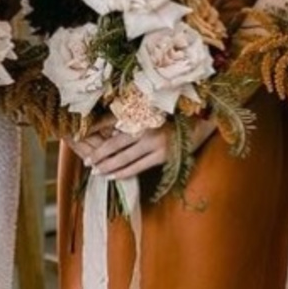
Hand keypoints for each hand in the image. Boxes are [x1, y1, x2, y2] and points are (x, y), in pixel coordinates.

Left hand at [69, 113, 217, 180]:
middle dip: (99, 155)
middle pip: (115, 145)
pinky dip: (124, 172)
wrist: (203, 121)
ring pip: (125, 158)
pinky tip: (114, 176)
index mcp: (141, 116)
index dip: (98, 136)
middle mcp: (146, 129)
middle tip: (87, 163)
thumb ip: (132, 119)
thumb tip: (110, 128)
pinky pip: (138, 167)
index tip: (84, 142)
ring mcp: (154, 144)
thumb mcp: (152, 112)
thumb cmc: (175, 114)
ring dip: (108, 166)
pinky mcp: (162, 156)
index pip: (112, 127)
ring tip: (96, 171)